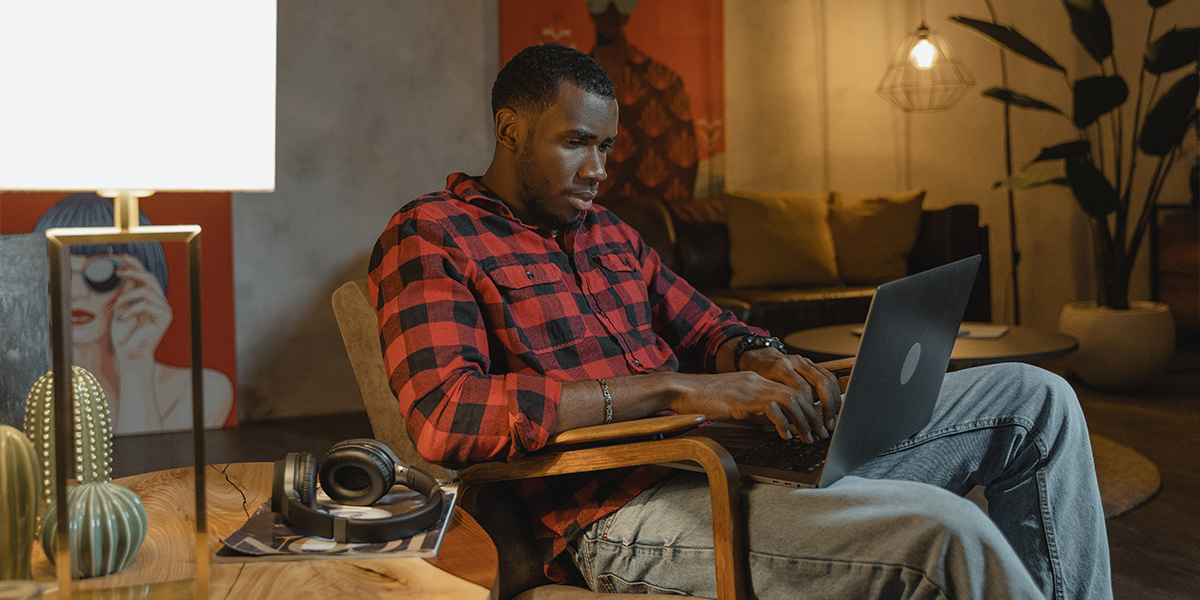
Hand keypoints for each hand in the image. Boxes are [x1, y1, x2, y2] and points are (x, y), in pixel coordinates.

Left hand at [108, 254, 172, 363]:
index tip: (123, 256)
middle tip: (118, 270)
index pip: (145, 278)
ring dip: (126, 297)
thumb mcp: (121, 309)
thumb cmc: (124, 337)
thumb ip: (126, 293)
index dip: (136, 266)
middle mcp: (159, 303)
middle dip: (134, 271)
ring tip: (116, 308)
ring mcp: (164, 310)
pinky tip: (123, 318)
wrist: (129, 355)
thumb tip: (126, 274)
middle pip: (150, 278)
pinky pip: (146, 304)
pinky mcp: (164, 317)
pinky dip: (131, 309)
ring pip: (146, 290)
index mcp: (150, 301)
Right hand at [667, 363, 836, 442]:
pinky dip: (783, 423)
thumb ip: (755, 410)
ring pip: (790, 399)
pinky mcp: (742, 398)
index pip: (793, 390)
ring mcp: (750, 387)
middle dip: (813, 416)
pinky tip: (785, 435)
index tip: (816, 424)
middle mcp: (758, 380)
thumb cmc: (704, 400)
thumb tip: (774, 423)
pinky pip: (771, 408)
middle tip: (820, 434)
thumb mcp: (736, 404)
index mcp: (757, 380)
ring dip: (803, 421)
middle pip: (797, 394)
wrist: (682, 390)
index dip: (809, 408)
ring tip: (808, 438)